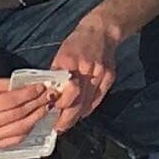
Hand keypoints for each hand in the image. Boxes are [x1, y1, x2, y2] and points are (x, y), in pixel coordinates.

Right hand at [0, 75, 60, 153]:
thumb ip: (8, 85)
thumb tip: (32, 85)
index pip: (11, 102)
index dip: (29, 94)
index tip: (42, 87)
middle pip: (18, 116)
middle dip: (37, 105)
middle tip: (50, 96)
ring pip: (19, 130)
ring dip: (36, 118)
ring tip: (46, 107)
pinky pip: (15, 140)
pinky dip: (28, 130)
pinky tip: (35, 120)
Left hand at [49, 11, 129, 130]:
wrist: (101, 31)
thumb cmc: (76, 43)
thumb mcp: (61, 54)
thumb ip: (56, 74)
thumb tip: (49, 96)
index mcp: (68, 61)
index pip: (62, 91)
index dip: (56, 106)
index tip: (49, 117)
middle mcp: (85, 68)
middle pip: (76, 101)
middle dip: (66, 118)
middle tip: (59, 127)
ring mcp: (99, 73)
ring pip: (87, 102)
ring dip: (77, 116)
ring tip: (68, 124)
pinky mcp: (109, 76)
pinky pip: (98, 98)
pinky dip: (89, 108)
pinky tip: (82, 114)